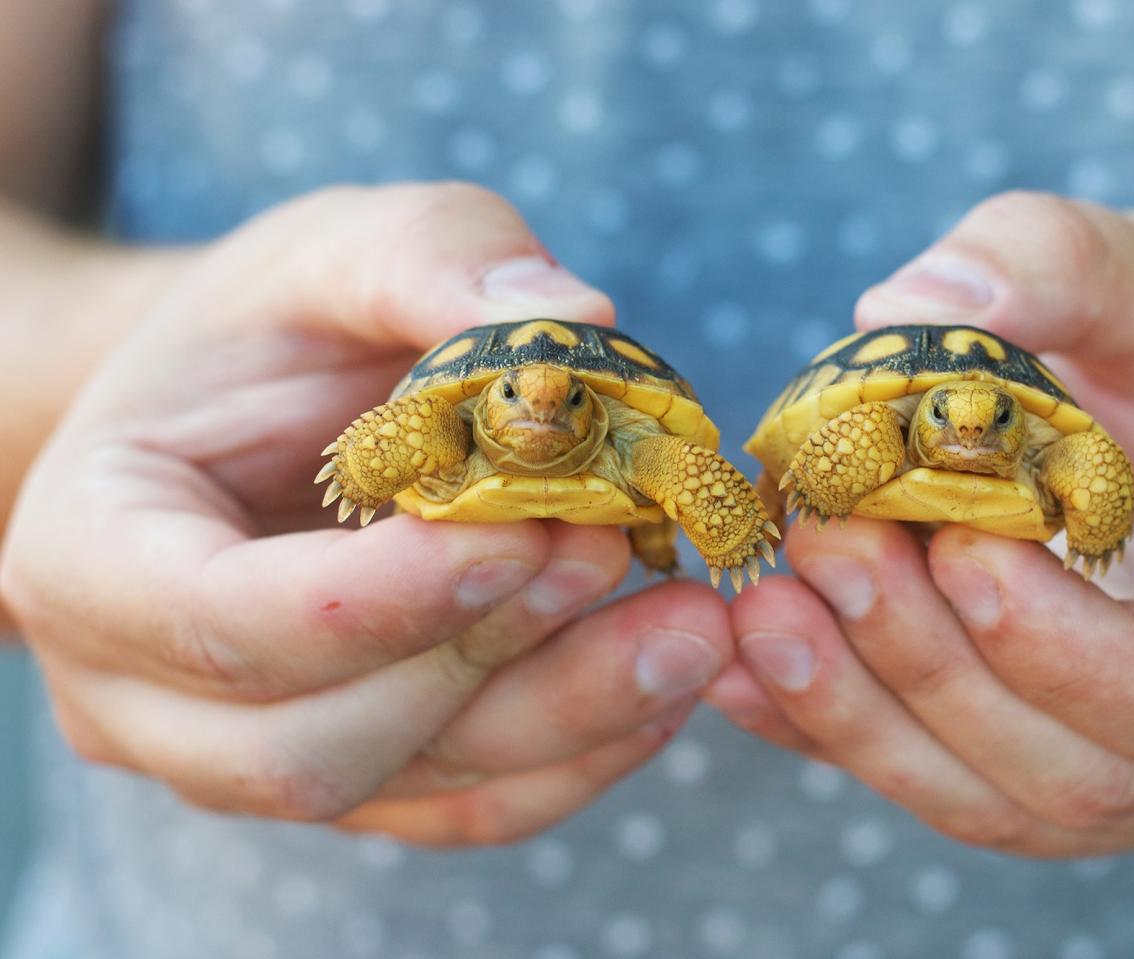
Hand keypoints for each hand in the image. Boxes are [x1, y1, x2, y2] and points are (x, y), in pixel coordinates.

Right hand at [0, 183, 730, 844]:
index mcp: (94, 550)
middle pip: (314, 744)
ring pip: (410, 788)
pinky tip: (664, 678)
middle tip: (618, 550)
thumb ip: (434, 261)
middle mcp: (145, 691)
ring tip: (690, 624)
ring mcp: (247, 753)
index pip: (219, 621)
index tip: (523, 528)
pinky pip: (469, 806)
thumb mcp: (341, 248)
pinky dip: (579, 753)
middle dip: (486, 659)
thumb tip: (576, 315)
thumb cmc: (279, 327)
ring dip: (565, 714)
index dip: (380, 596)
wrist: (261, 413)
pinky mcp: (359, 777)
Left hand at [708, 191, 1133, 854]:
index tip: (956, 547)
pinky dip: (839, 735)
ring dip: (865, 715)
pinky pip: (947, 785)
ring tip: (764, 607)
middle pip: (1084, 774)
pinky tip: (742, 668)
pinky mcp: (1067, 776)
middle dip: (932, 669)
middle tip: (823, 547)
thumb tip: (907, 304)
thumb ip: (1058, 264)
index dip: (1068, 648)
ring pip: (1004, 804)